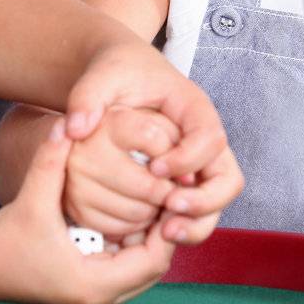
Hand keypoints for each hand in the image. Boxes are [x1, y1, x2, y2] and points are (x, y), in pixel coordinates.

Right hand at [0, 120, 174, 303]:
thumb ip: (50, 161)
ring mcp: (96, 300)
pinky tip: (130, 214)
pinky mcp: (90, 293)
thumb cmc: (4, 240)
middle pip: (154, 266)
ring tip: (152, 200)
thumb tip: (66, 124)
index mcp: (92, 284)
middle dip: (162, 230)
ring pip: (143, 270)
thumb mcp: (31, 198)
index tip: (169, 192)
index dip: (166, 225)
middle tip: (166, 193)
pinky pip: (127, 270)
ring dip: (149, 238)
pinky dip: (133, 245)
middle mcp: (100, 300)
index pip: (154, 259)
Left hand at [65, 43, 243, 240]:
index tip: (154, 168)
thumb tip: (75, 129)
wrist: (120, 72)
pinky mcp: (184, 179)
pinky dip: (181, 223)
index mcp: (194, 107)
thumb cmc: (116, 71)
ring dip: (195, 222)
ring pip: (215, 202)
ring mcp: (198, 162)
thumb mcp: (102, 75)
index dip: (187, 159)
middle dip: (203, 202)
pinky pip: (195, 209)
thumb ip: (87, 97)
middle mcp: (204, 138)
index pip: (210, 138)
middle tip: (168, 211)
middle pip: (227, 179)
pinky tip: (152, 232)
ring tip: (163, 232)